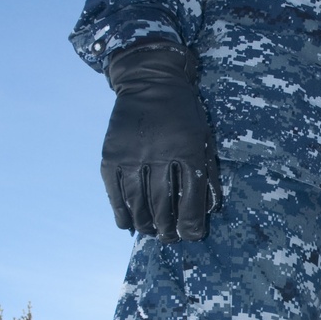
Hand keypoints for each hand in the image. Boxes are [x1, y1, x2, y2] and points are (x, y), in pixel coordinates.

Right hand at [100, 43, 221, 241]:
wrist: (150, 80)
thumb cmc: (184, 113)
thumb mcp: (204, 138)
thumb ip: (207, 173)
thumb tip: (208, 211)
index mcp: (187, 150)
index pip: (190, 198)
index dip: (191, 223)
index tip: (191, 236)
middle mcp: (158, 154)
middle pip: (162, 204)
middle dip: (167, 228)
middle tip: (170, 238)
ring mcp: (131, 154)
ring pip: (137, 202)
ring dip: (145, 224)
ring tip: (151, 233)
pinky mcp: (111, 154)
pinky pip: (114, 191)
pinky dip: (120, 211)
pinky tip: (127, 224)